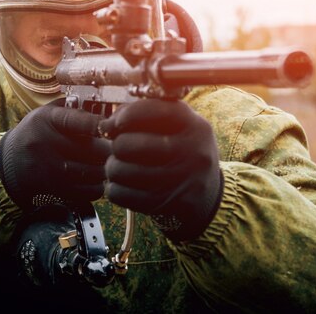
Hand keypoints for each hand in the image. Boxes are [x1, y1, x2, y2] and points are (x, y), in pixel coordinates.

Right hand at [0, 101, 110, 209]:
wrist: (7, 163)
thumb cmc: (34, 134)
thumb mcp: (47, 114)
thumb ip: (73, 109)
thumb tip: (104, 110)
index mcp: (46, 120)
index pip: (80, 121)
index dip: (101, 124)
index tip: (112, 127)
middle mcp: (46, 144)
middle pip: (92, 149)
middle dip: (109, 149)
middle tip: (116, 148)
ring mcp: (48, 169)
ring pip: (92, 172)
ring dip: (105, 168)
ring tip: (106, 163)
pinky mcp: (52, 190)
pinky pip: (87, 191)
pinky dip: (97, 186)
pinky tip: (95, 178)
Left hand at [100, 99, 222, 241]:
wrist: (209, 192)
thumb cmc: (183, 149)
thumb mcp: (178, 126)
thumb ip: (145, 115)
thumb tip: (106, 124)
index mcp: (195, 125)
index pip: (155, 111)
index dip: (127, 115)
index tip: (116, 123)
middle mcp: (193, 152)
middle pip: (131, 145)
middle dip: (116, 145)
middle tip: (118, 148)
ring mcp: (182, 180)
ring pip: (122, 171)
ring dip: (112, 168)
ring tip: (118, 166)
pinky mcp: (169, 204)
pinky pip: (123, 195)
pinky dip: (115, 189)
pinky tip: (121, 185)